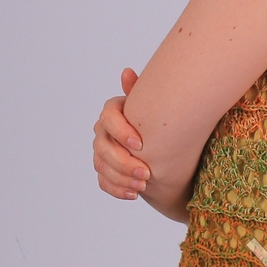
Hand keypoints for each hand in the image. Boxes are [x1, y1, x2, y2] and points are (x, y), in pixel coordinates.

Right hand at [92, 68, 151, 199]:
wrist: (164, 146)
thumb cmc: (159, 122)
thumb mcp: (156, 107)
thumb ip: (144, 92)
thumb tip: (127, 72)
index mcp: (113, 113)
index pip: (108, 119)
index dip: (121, 132)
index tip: (141, 144)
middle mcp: (103, 132)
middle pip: (104, 148)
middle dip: (124, 163)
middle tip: (147, 174)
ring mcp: (102, 152)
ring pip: (102, 166)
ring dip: (122, 178)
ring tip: (143, 186)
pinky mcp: (105, 170)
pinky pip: (104, 181)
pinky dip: (118, 189)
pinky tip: (133, 194)